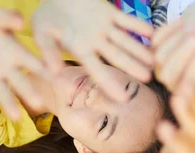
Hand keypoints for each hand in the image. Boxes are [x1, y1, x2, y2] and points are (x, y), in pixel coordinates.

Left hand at [0, 9, 47, 126]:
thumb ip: (6, 17)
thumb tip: (21, 22)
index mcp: (17, 53)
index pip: (32, 62)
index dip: (44, 69)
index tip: (55, 76)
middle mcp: (10, 70)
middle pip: (21, 83)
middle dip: (29, 93)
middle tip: (39, 103)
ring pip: (5, 95)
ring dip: (10, 106)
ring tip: (15, 118)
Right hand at [32, 0, 153, 100]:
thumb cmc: (46, 15)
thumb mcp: (41, 32)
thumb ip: (48, 51)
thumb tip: (53, 72)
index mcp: (81, 50)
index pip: (97, 70)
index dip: (110, 84)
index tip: (124, 98)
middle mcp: (96, 42)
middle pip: (117, 56)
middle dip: (132, 66)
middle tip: (148, 78)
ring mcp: (104, 28)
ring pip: (125, 40)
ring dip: (139, 49)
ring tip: (153, 60)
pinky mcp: (108, 12)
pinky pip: (126, 20)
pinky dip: (137, 25)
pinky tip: (151, 32)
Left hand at [152, 21, 194, 93]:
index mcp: (185, 92)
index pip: (183, 87)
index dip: (193, 71)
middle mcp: (168, 83)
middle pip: (166, 73)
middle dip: (181, 55)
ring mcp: (158, 67)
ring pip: (160, 56)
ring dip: (176, 40)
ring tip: (193, 28)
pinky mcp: (153, 50)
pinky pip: (156, 40)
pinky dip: (169, 29)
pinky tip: (183, 21)